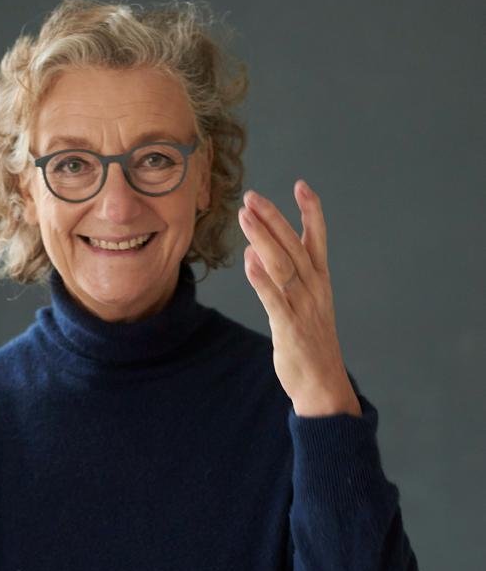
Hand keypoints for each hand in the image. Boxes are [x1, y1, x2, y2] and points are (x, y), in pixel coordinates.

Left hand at [238, 180, 360, 415]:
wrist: (324, 385)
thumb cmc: (311, 342)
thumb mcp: (303, 303)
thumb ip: (282, 277)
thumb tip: (257, 250)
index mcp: (320, 281)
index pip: (316, 239)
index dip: (311, 212)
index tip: (302, 185)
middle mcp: (314, 289)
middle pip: (294, 246)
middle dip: (274, 219)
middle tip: (253, 196)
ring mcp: (303, 308)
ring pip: (282, 266)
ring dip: (264, 239)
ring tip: (246, 216)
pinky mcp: (289, 328)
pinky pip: (274, 299)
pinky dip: (261, 279)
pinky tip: (248, 260)